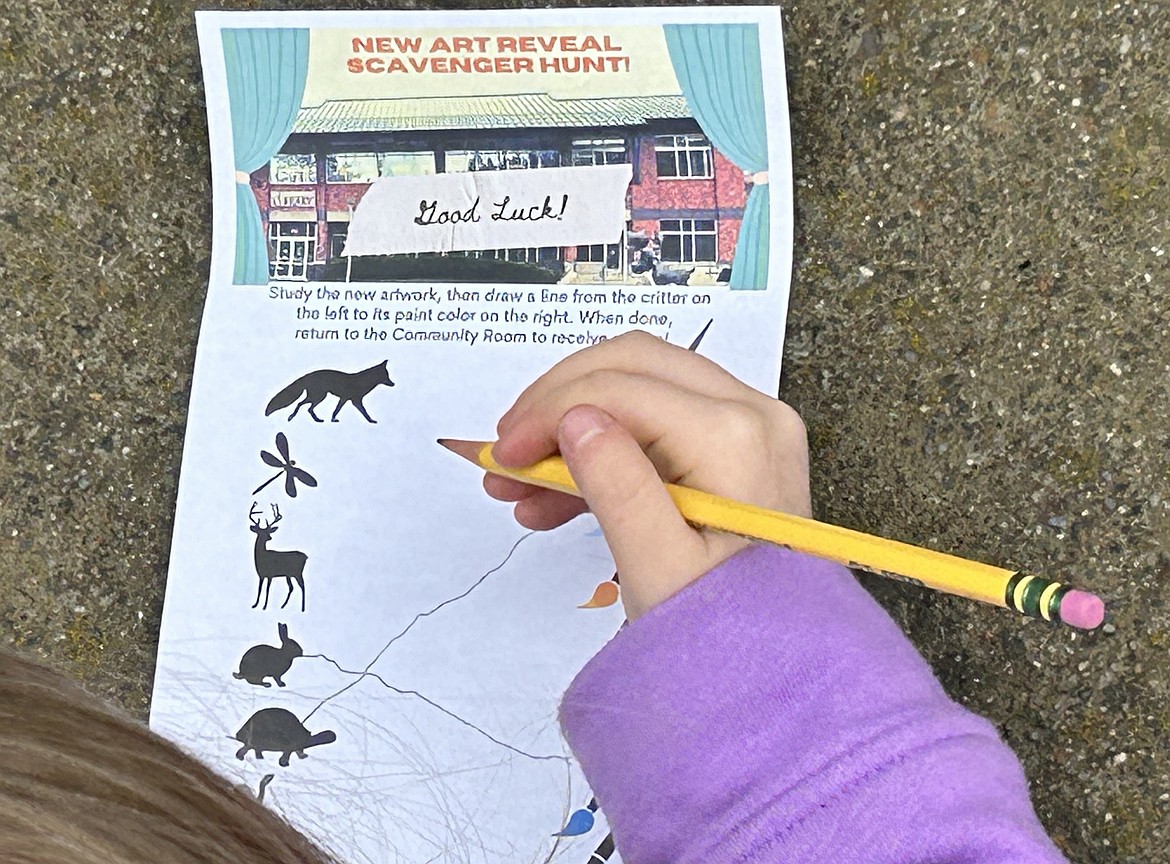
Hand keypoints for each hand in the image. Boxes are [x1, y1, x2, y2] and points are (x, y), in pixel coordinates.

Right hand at [487, 331, 810, 619]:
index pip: (622, 389)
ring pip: (638, 391)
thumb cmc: (731, 634)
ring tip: (519, 485)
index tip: (502, 454)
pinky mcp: (734, 448)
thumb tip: (575, 420)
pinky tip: (553, 498)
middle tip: (506, 450)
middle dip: (557, 405)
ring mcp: (747, 427)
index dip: (548, 412)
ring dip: (572, 428)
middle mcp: (752, 416)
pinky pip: (654, 426)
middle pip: (632, 367)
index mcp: (737, 438)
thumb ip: (619, 489)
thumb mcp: (661, 571)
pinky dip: (602, 452)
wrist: (779, 668)